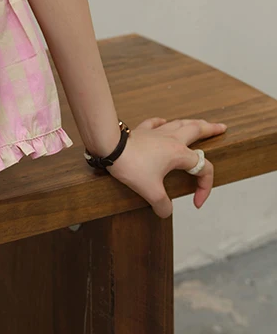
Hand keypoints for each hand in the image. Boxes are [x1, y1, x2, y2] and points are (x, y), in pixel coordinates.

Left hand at [103, 117, 227, 218]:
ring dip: (192, 123)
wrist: (110, 147)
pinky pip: (156, 123)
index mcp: (179, 154)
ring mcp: (156, 132)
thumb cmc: (131, 166)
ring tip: (200, 123)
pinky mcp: (142, 131)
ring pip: (180, 123)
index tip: (196, 203)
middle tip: (222, 128)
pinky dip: (164, 122)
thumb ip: (162, 205)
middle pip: (197, 130)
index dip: (205, 187)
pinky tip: (164, 122)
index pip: (203, 169)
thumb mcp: (150, 191)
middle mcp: (171, 139)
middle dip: (211, 129)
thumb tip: (165, 212)